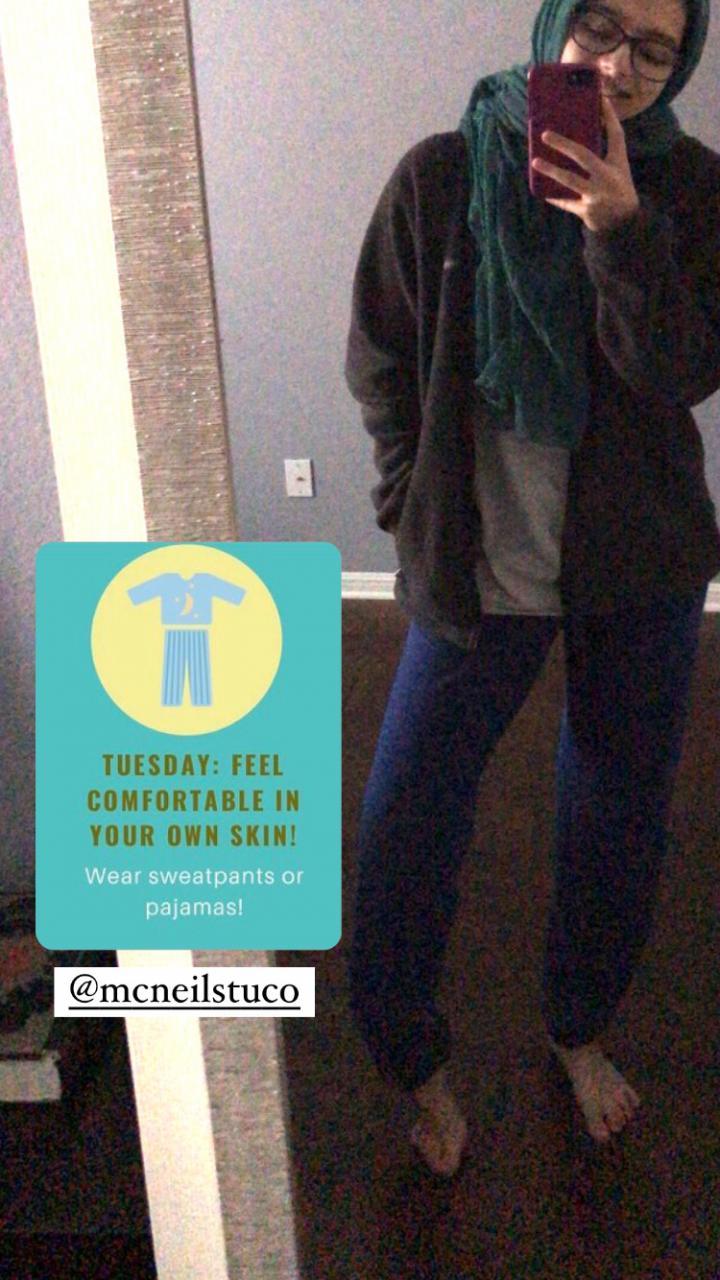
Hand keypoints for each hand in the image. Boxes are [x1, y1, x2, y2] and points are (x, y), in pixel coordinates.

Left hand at [531, 94, 639, 232]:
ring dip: (551, 171)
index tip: (600, 99)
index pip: (616, 135)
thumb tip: (586, 123)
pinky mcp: (586, 211)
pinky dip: (554, 197)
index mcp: (617, 163)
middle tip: (545, 134)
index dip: (610, 117)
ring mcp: (596, 195)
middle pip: (584, 156)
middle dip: (564, 144)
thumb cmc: (616, 186)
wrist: (623, 222)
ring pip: (570, 180)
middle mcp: (607, 177)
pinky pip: (566, 202)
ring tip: (535, 162)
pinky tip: (541, 190)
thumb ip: (605, 147)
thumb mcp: (617, 167)